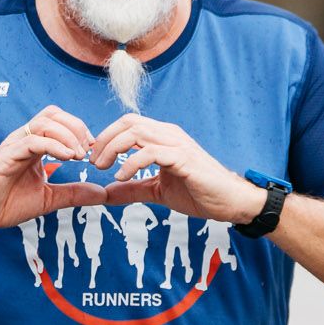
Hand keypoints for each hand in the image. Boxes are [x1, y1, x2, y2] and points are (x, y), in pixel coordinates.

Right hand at [0, 106, 105, 235]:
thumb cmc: (6, 204)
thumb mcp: (49, 199)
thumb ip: (74, 193)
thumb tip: (102, 193)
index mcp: (33, 145)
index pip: (59, 121)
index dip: (80, 130)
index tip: (92, 150)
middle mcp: (23, 139)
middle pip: (53, 114)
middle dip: (76, 127)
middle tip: (88, 151)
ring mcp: (14, 145)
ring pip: (44, 122)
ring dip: (67, 136)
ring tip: (79, 155)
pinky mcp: (5, 156)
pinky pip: (32, 141)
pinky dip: (53, 146)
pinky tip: (67, 158)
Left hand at [89, 115, 267, 223]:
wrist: (229, 202)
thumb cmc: (198, 192)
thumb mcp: (157, 191)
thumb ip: (132, 189)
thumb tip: (105, 193)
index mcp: (163, 138)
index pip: (128, 124)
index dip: (106, 137)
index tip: (94, 158)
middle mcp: (169, 135)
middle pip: (128, 122)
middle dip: (105, 140)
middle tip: (94, 162)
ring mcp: (177, 144)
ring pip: (136, 131)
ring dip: (113, 149)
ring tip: (103, 169)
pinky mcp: (184, 158)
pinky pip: (151, 152)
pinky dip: (131, 163)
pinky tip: (121, 177)